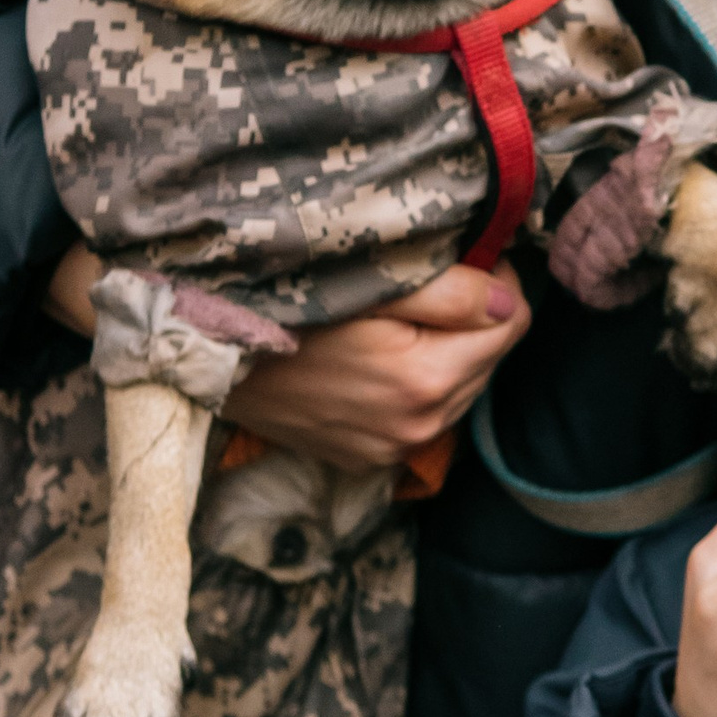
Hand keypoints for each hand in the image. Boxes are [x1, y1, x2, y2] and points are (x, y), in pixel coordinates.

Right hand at [42, 243, 530, 476]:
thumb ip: (453, 292)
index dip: (497, 282)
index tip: (464, 259)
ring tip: (398, 315)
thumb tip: (513, 300)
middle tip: (428, 281)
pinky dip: (415, 382)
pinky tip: (378, 354)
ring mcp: (388, 450)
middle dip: (475, 317)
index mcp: (424, 382)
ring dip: (447, 349)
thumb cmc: (283, 304)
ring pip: (460, 386)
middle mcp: (415, 429)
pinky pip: (421, 414)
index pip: (513, 324)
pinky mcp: (365, 457)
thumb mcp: (371, 282)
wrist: (202, 353)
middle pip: (490, 358)